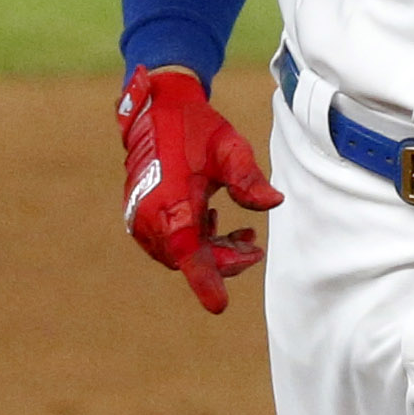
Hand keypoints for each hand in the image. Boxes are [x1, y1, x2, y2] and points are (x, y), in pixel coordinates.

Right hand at [117, 66, 281, 313]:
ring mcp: (141, 217)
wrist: (157, 108)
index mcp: (172, 202)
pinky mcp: (141, 214)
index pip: (188, 253)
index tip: (219, 306)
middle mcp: (150, 216)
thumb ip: (248, 179)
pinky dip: (196, 240)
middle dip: (224, 261)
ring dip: (212, 251)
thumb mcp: (230, 148)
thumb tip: (273, 203)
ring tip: (245, 237)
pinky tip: (216, 222)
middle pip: (190, 258)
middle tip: (254, 248)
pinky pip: (169, 241)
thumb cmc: (195, 127)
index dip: (205, 280)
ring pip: (181, 252)